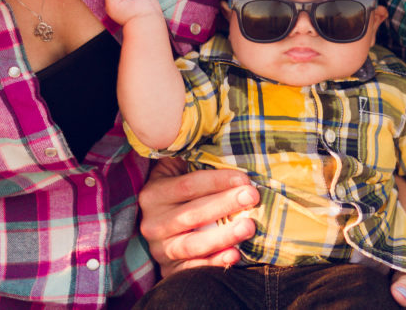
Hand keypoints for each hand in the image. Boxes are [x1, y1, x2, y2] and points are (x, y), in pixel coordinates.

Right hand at [138, 158, 259, 276]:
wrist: (158, 224)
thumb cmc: (177, 190)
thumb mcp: (175, 169)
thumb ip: (191, 157)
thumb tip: (222, 137)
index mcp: (154, 193)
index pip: (189, 186)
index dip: (217, 181)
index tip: (244, 178)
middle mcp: (153, 222)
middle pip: (192, 214)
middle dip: (225, 205)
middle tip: (252, 197)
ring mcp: (160, 248)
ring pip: (192, 244)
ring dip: (222, 237)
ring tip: (249, 227)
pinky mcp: (168, 269)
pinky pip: (191, 269)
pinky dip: (213, 263)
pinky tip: (234, 255)